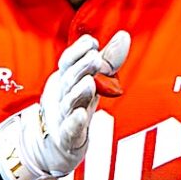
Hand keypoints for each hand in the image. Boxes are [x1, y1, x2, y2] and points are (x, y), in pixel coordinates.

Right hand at [0, 31, 129, 179]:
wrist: (56, 144)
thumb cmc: (76, 106)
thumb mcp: (92, 80)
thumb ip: (108, 59)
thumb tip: (124, 35)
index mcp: (66, 79)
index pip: (67, 62)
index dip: (77, 51)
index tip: (92, 42)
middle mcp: (62, 95)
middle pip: (69, 79)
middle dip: (81, 67)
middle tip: (95, 58)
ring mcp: (62, 116)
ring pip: (69, 102)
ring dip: (79, 92)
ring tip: (90, 82)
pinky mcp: (67, 137)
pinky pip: (70, 129)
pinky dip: (74, 122)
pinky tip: (82, 115)